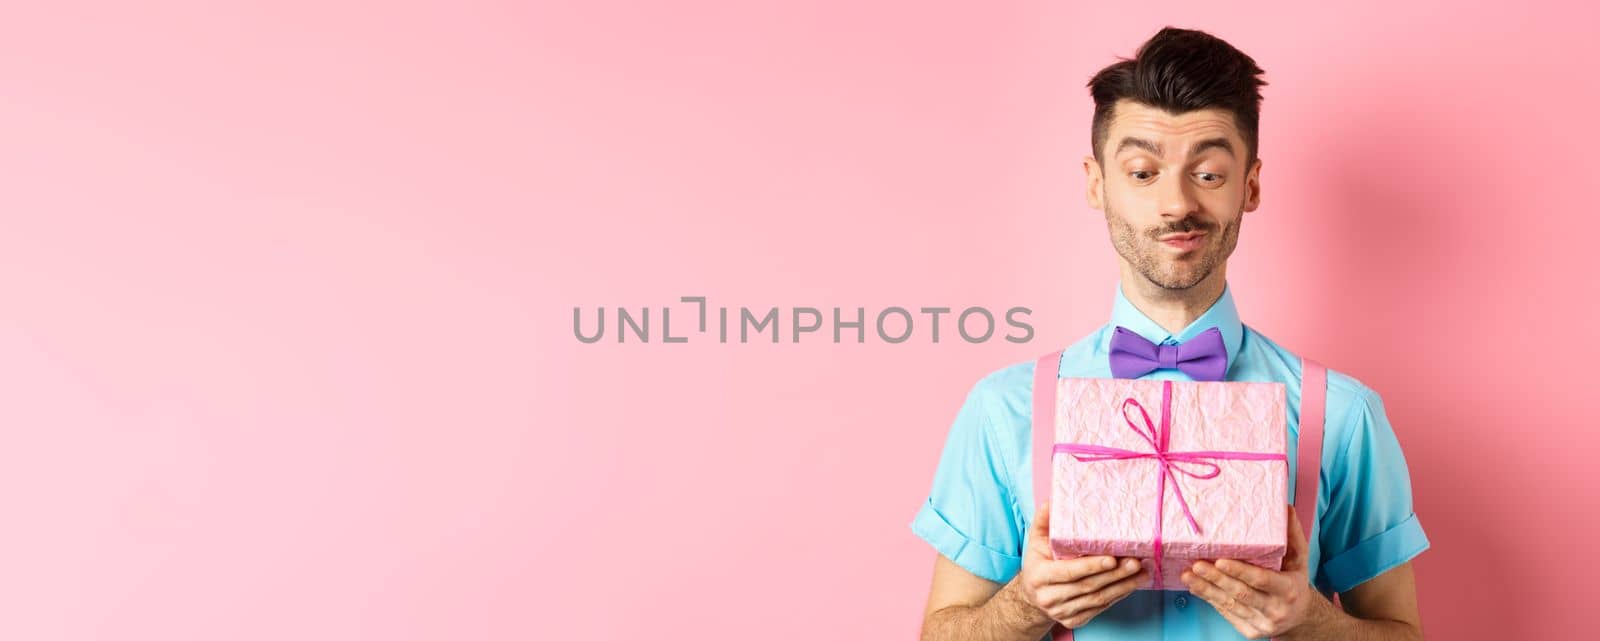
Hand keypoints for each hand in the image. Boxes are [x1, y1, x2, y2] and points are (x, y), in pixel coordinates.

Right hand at [1019, 501, 1146, 628]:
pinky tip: (1131, 584)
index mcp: (1039, 576)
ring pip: (1098, 599)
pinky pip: (1101, 608)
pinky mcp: (1075, 620)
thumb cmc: (1038, 563)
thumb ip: (1043, 521)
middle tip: (1136, 561)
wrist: (1031, 597)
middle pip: (1088, 586)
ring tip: (1142, 572)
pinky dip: (1118, 596)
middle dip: (1115, 575)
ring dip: (1123, 586)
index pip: (1068, 572)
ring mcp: (1063, 612)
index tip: (1112, 558)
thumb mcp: (1035, 541)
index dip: (1091, 566)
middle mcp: (1050, 597)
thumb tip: (1052, 502)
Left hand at [1179, 504, 1336, 639]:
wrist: (1300, 618)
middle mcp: (1276, 609)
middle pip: (1241, 593)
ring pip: (1229, 605)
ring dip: (1206, 589)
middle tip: (1197, 564)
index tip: (1220, 560)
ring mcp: (1262, 623)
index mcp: (1289, 590)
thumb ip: (1292, 535)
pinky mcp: (1250, 631)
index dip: (1240, 571)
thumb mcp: (1299, 559)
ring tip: (1187, 575)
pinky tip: (1196, 587)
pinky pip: (1227, 613)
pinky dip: (1210, 599)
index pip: (1261, 580)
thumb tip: (1285, 507)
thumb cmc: (1294, 581)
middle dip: (1216, 579)